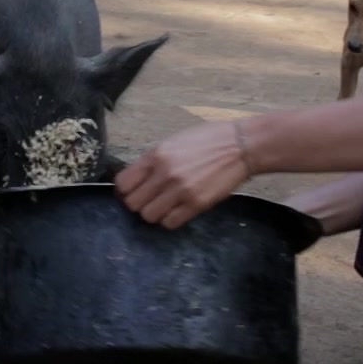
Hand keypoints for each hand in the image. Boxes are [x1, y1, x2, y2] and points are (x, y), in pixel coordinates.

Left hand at [114, 119, 254, 228]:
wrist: (240, 146)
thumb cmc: (208, 140)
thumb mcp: (173, 142)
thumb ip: (152, 161)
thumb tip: (134, 180)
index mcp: (156, 155)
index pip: (123, 183)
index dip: (125, 190)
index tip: (132, 191)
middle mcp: (164, 173)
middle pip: (133, 203)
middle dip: (138, 203)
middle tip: (149, 199)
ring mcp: (180, 190)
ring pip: (148, 216)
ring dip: (154, 213)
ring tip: (165, 205)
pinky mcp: (196, 204)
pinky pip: (170, 223)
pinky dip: (170, 220)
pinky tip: (177, 210)